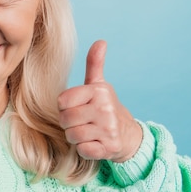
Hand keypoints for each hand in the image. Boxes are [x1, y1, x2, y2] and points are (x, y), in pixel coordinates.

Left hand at [58, 40, 141, 162]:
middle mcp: (105, 109)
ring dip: (75, 137)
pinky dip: (84, 149)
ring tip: (87, 132)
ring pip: (72, 135)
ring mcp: (108, 129)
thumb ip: (95, 64)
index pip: (62, 102)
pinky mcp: (109, 148)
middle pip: (65, 119)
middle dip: (69, 123)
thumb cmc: (105, 108)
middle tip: (81, 122)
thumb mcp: (99, 85)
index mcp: (99, 91)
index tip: (76, 107)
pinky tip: (93, 143)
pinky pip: (82, 149)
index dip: (65, 107)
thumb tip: (100, 41)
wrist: (128, 134)